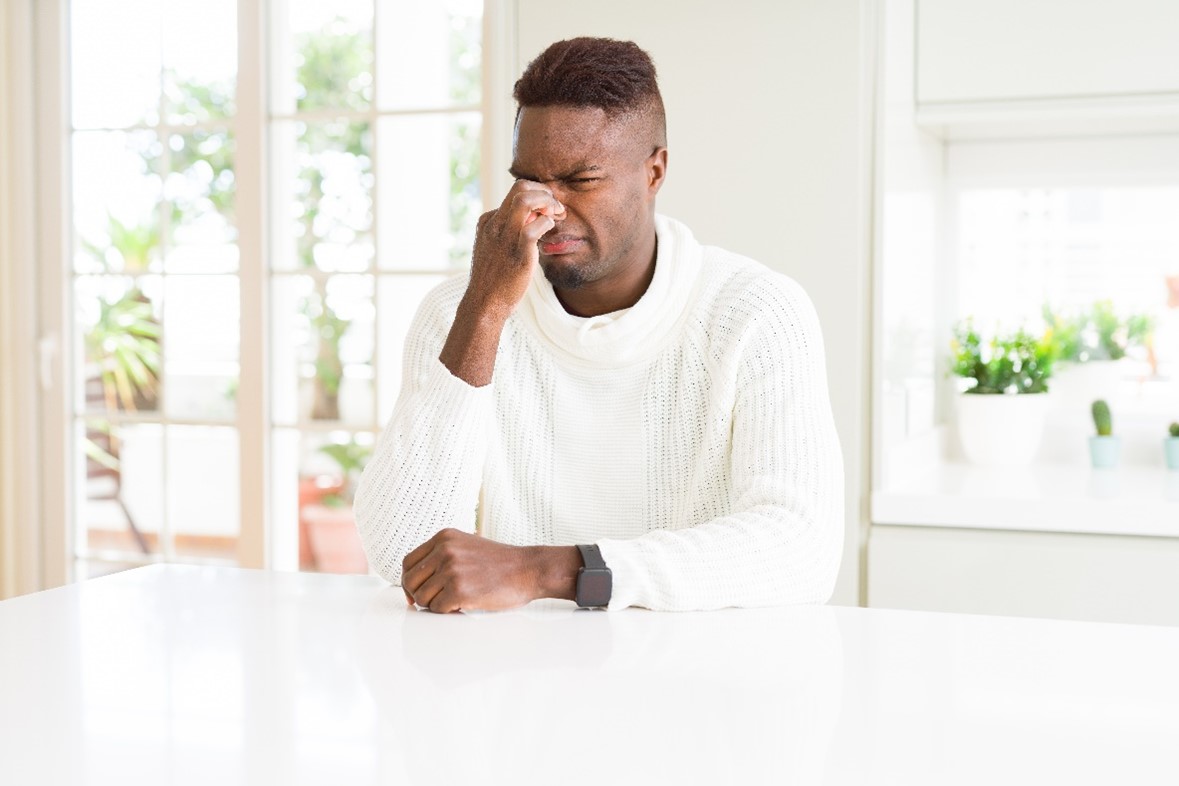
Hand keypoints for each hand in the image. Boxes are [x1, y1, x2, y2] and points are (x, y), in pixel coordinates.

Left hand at [401, 529, 580, 612]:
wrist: (529, 569)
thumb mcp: (467, 546)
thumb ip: (443, 555)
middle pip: (410, 581)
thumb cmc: (501, 563)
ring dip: (435, 605)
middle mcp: (444, 550)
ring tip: (455, 601)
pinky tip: (463, 606)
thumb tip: (416, 578)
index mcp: (444, 537)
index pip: (409, 562)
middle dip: (419, 596)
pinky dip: (448, 612)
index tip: (414, 593)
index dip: (409, 581)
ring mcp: (451, 570)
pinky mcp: (458, 590)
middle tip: (434, 602)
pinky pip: (437, 609)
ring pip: (422, 597)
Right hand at [466, 180, 565, 318]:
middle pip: (520, 186)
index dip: (536, 195)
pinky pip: (538, 223)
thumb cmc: (494, 280)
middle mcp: (494, 223)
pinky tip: (550, 231)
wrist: (484, 303)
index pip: (514, 193)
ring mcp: (505, 235)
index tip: (548, 209)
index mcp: (488, 221)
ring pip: (526, 198)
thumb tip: (530, 222)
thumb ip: (507, 234)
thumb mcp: (494, 250)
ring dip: (548, 202)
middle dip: (543, 191)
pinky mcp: (519, 250)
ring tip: (557, 214)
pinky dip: (548, 222)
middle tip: (556, 207)